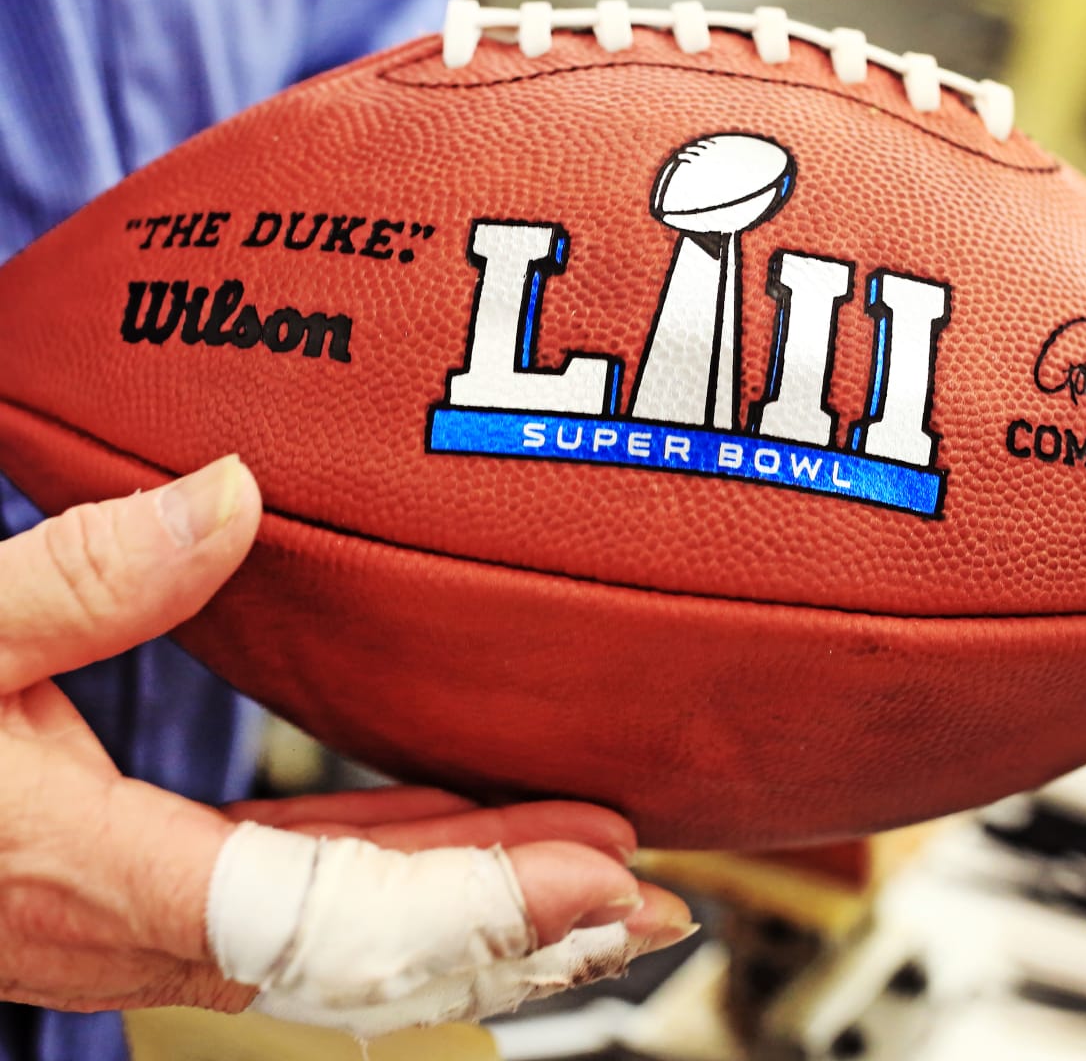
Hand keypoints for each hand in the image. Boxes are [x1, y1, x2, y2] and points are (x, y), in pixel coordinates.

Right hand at [0, 456, 691, 1028]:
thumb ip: (76, 580)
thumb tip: (230, 494)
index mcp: (94, 875)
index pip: (327, 922)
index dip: (474, 906)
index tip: (600, 874)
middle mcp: (136, 921)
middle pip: (368, 954)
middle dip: (518, 927)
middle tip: (647, 894)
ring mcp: (148, 914)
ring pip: (351, 937)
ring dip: (480, 905)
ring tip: (595, 872)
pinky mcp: (154, 883)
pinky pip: (311, 896)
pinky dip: (409, 876)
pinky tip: (471, 839)